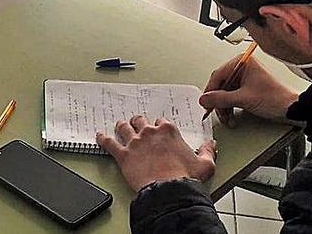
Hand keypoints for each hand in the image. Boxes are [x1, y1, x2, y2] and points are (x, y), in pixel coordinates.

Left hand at [97, 116, 216, 191]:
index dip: (159, 126)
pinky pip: (109, 143)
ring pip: (123, 127)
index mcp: (168, 131)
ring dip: (121, 126)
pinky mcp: (123, 155)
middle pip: (140, 120)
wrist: (169, 190)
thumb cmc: (184, 178)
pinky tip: (99, 137)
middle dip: (138, 122)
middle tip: (137, 125)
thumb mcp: (205, 164)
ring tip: (119, 126)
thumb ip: (207, 152)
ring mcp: (135, 143)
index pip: (161, 121)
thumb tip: (211, 145)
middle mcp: (150, 133)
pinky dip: (103, 139)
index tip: (159, 129)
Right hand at [199, 56, 299, 126]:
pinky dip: (230, 107)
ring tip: (227, 118)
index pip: (218, 75)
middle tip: (213, 112)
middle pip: (221, 85)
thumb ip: (221, 99)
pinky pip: (232, 96)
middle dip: (218, 101)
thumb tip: (204, 99)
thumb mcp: (244, 99)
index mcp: (242, 62)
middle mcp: (243, 67)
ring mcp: (245, 78)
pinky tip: (231, 116)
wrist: (292, 109)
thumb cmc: (275, 98)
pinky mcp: (248, 87)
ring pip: (225, 92)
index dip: (210, 91)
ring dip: (224, 107)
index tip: (205, 103)